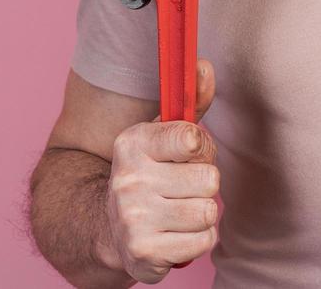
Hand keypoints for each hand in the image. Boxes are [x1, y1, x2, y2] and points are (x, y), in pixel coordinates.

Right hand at [103, 58, 219, 283]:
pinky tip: (176, 234)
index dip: (201, 149)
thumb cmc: (152, 174)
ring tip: (179, 211)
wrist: (111, 229)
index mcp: (132, 143)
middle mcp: (127, 180)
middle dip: (204, 185)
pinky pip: (204, 241)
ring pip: (208, 211)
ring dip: (202, 213)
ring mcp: (133, 219)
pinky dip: (198, 239)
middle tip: (182, 188)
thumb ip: (191, 101)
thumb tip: (203, 65)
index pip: (192, 139)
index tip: (185, 154)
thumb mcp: (165, 133)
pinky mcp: (143, 254)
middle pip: (209, 179)